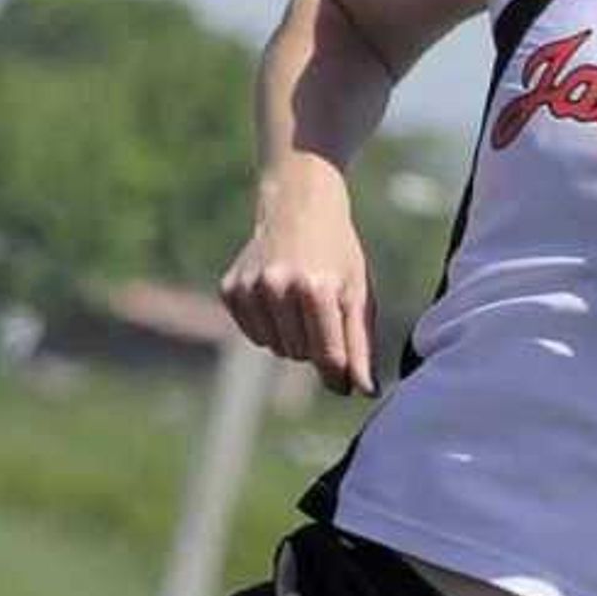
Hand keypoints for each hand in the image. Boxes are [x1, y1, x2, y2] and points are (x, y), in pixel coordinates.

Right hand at [219, 157, 378, 394]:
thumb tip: (365, 392)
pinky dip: (270, 327)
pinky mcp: (230, 290)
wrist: (298, 203)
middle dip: (316, 346)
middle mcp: (278, 288)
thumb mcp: (358, 292)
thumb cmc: (337, 252)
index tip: (345, 387)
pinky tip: (278, 298)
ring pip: (276, 349)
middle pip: (300, 355)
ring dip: (292, 338)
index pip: (327, 357)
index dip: (338, 378)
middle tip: (323, 314)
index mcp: (316, 289)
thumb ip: (361, 344)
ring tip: (301, 304)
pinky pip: (254, 335)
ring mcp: (250, 288)